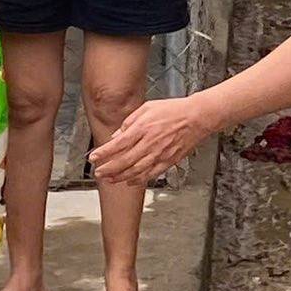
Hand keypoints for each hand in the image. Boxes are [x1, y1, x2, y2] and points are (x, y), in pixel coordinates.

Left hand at [91, 94, 219, 183]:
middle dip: (108, 169)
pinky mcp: (168, 161)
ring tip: (109, 180)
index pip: (118, 144)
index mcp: (142, 128)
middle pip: (124, 161)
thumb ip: (130, 121)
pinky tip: (130, 182)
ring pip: (136, 171)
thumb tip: (117, 134)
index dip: (104, 153)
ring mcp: (159, 154)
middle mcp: (149, 143)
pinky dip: (139, 180)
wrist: (197, 117)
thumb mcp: (147, 108)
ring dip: (120, 177)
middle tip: (98, 172)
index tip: (93, 158)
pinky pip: (151, 174)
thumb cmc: (173, 110)